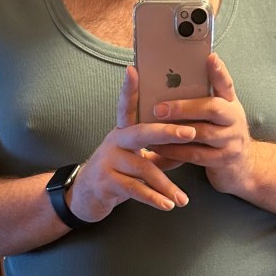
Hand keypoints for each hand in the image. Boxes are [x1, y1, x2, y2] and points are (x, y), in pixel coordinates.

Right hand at [67, 66, 195, 222]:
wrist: (85, 197)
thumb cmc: (116, 174)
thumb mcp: (134, 159)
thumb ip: (158, 152)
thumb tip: (188, 147)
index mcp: (122, 132)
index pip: (126, 106)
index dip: (129, 89)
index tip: (133, 70)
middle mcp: (114, 142)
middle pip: (142, 132)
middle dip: (168, 132)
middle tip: (190, 133)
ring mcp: (109, 162)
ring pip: (143, 168)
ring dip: (166, 185)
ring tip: (182, 199)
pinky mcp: (107, 183)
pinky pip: (135, 189)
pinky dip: (154, 198)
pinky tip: (167, 205)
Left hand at [147, 54, 254, 195]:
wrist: (242, 169)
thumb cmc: (223, 136)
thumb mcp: (220, 115)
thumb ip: (206, 99)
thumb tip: (182, 79)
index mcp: (232, 104)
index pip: (226, 84)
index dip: (219, 71)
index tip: (210, 58)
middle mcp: (235, 120)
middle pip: (212, 108)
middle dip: (184, 107)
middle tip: (159, 108)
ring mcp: (231, 141)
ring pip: (202, 133)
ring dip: (175, 130)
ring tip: (153, 127)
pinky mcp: (223, 161)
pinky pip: (195, 155)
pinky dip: (175, 151)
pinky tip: (159, 148)